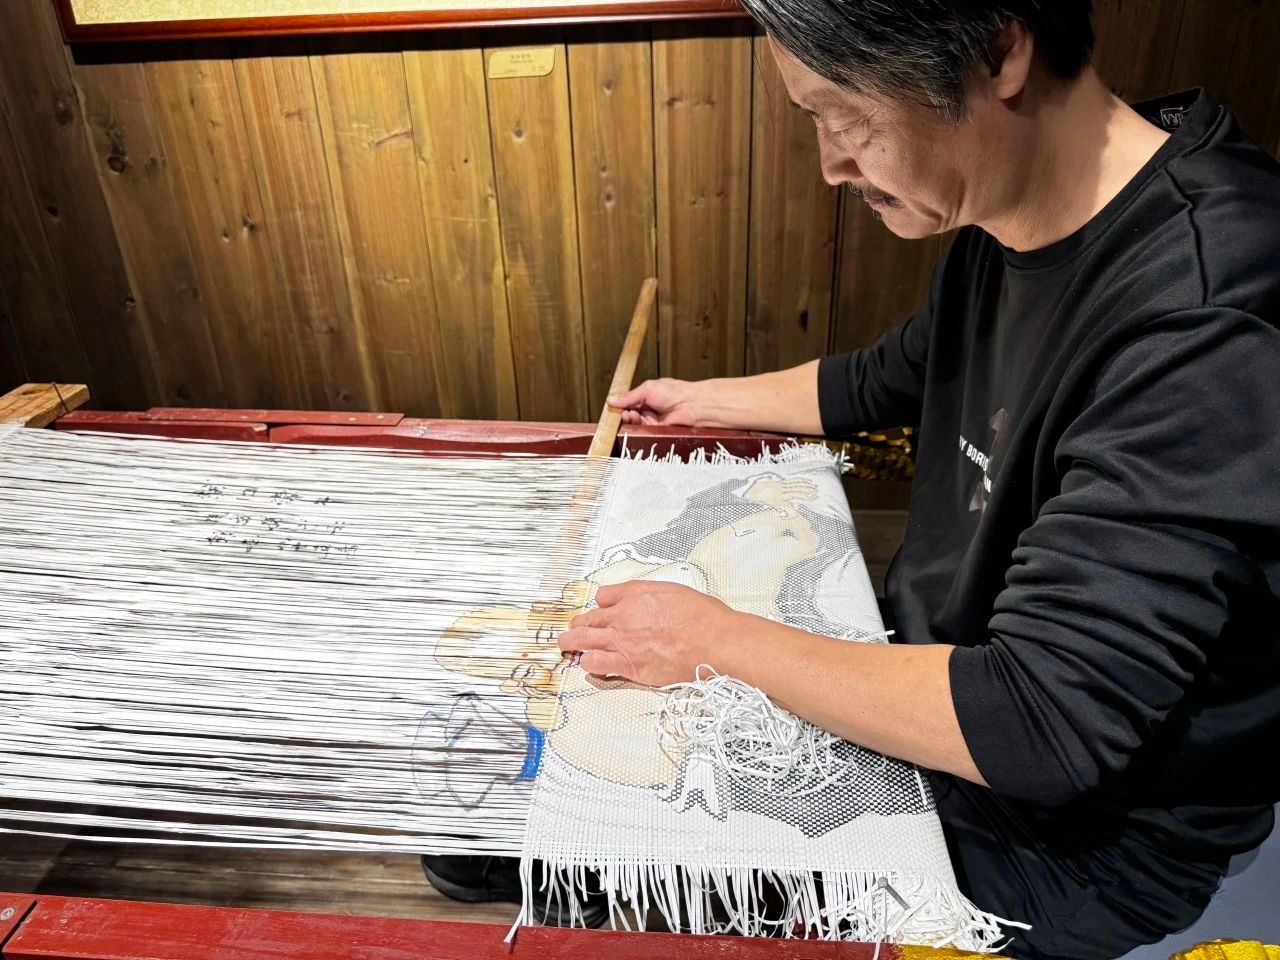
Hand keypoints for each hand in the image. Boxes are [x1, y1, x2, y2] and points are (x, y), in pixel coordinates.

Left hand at [557, 581, 742, 686]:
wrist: (714, 641)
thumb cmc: (704, 618)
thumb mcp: (676, 592)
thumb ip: (655, 595)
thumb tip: (649, 600)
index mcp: (636, 594)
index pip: (603, 596)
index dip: (602, 604)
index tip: (603, 610)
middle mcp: (623, 615)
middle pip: (588, 618)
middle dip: (579, 623)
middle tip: (574, 628)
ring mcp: (622, 640)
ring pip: (582, 639)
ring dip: (571, 642)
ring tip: (566, 645)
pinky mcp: (628, 664)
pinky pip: (594, 663)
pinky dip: (588, 663)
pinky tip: (589, 664)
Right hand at [609, 379, 711, 426]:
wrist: (692, 405)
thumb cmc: (675, 392)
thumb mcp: (647, 389)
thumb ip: (629, 396)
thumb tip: (612, 400)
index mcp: (648, 397)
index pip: (629, 403)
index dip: (621, 405)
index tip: (614, 406)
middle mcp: (650, 410)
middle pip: (630, 414)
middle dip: (624, 413)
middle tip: (624, 411)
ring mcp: (653, 421)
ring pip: (635, 424)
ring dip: (630, 419)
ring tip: (630, 414)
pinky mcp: (656, 431)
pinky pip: (642, 431)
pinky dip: (636, 427)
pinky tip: (635, 420)